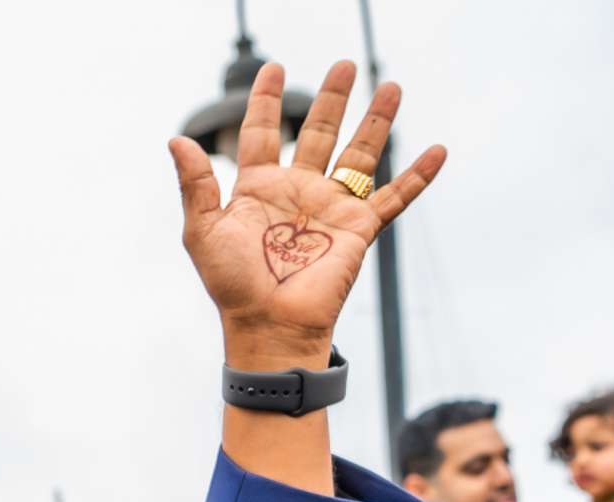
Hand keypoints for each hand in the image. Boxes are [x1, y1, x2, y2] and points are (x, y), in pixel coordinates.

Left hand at [169, 61, 444, 365]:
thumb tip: (176, 140)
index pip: (263, 133)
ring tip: (390, 86)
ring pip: (359, 155)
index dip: (266, 101)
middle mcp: (297, 192)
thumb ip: (196, 185)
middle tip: (343, 65)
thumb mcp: (204, 231)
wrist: (269, 324)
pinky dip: (419, 176)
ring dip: (376, 121)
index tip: (273, 67)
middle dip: (331, 99)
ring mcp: (331, 208)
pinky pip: (395, 197)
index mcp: (258, 189)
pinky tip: (437, 150)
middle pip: (318, 133)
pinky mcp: (359, 228)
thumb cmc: (232, 286)